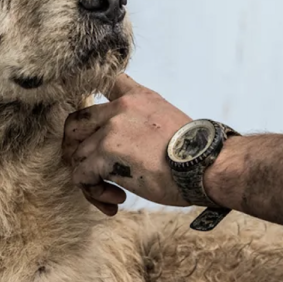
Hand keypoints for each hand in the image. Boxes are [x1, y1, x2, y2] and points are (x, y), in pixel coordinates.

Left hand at [62, 74, 192, 214]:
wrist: (207, 165)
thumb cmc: (193, 154)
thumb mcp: (167, 120)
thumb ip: (141, 121)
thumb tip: (126, 143)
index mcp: (137, 97)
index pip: (103, 81)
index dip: (91, 98)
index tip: (90, 123)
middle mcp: (120, 108)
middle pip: (75, 123)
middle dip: (76, 148)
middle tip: (91, 169)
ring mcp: (110, 129)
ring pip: (77, 156)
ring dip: (91, 179)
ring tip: (113, 194)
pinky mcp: (104, 153)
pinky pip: (81, 176)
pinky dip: (93, 192)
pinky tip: (116, 200)